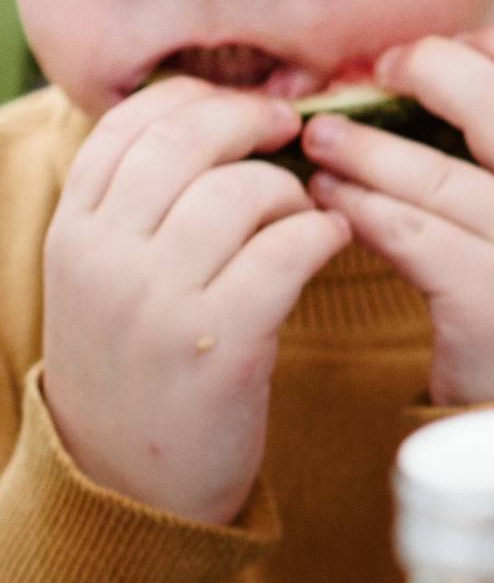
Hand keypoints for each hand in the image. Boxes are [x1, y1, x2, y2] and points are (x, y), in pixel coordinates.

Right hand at [43, 79, 352, 523]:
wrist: (130, 485)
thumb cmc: (140, 364)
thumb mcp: (104, 278)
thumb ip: (136, 206)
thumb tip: (210, 115)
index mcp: (72, 231)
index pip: (129, 121)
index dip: (198, 97)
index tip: (244, 107)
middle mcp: (104, 257)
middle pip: (187, 138)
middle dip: (252, 121)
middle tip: (291, 134)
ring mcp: (157, 302)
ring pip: (243, 191)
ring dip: (293, 191)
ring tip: (304, 215)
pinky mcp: (219, 345)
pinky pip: (286, 251)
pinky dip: (322, 234)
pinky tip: (331, 243)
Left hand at [301, 26, 493, 404]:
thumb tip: (434, 72)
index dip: (492, 46)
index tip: (438, 48)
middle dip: (423, 71)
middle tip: (369, 73)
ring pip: (433, 170)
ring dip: (361, 144)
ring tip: (319, 138)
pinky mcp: (489, 295)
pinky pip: (405, 231)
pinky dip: (354, 206)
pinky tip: (326, 199)